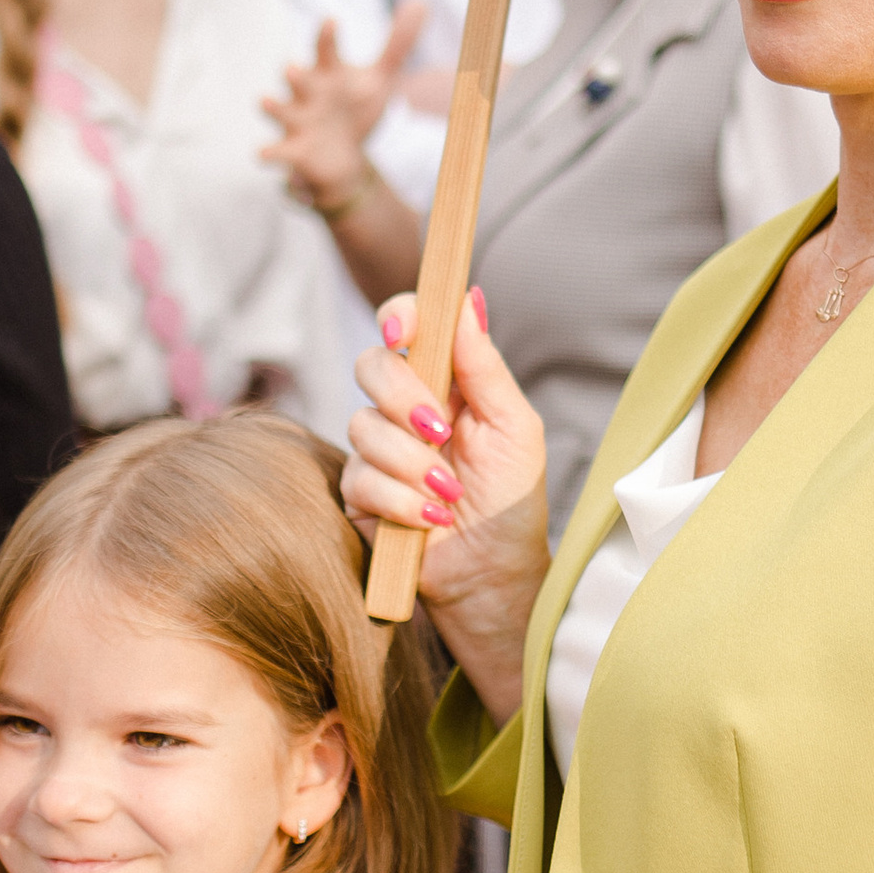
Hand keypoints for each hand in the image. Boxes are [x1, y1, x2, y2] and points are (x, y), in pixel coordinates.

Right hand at [260, 2, 429, 209]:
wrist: (343, 156)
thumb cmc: (355, 108)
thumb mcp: (380, 79)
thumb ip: (397, 44)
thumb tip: (421, 3)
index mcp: (328, 74)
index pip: (326, 50)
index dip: (327, 37)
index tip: (332, 21)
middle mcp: (307, 93)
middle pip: (297, 78)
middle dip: (294, 74)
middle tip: (291, 68)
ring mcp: (297, 121)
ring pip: (279, 111)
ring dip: (272, 106)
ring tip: (264, 101)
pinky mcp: (293, 151)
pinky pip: (277, 152)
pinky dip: (269, 153)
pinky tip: (261, 154)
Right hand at [342, 284, 551, 721]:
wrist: (494, 575)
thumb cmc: (512, 500)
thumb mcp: (514, 427)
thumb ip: (485, 365)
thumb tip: (469, 297)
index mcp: (444, 380)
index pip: (406, 325)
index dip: (398, 315)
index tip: (404, 329)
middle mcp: (404, 407)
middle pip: (371, 364)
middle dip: (402, 397)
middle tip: (439, 431)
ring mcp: (377, 449)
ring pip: (363, 425)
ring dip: (411, 463)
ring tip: (448, 492)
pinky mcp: (359, 492)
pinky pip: (359, 478)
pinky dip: (400, 500)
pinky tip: (430, 519)